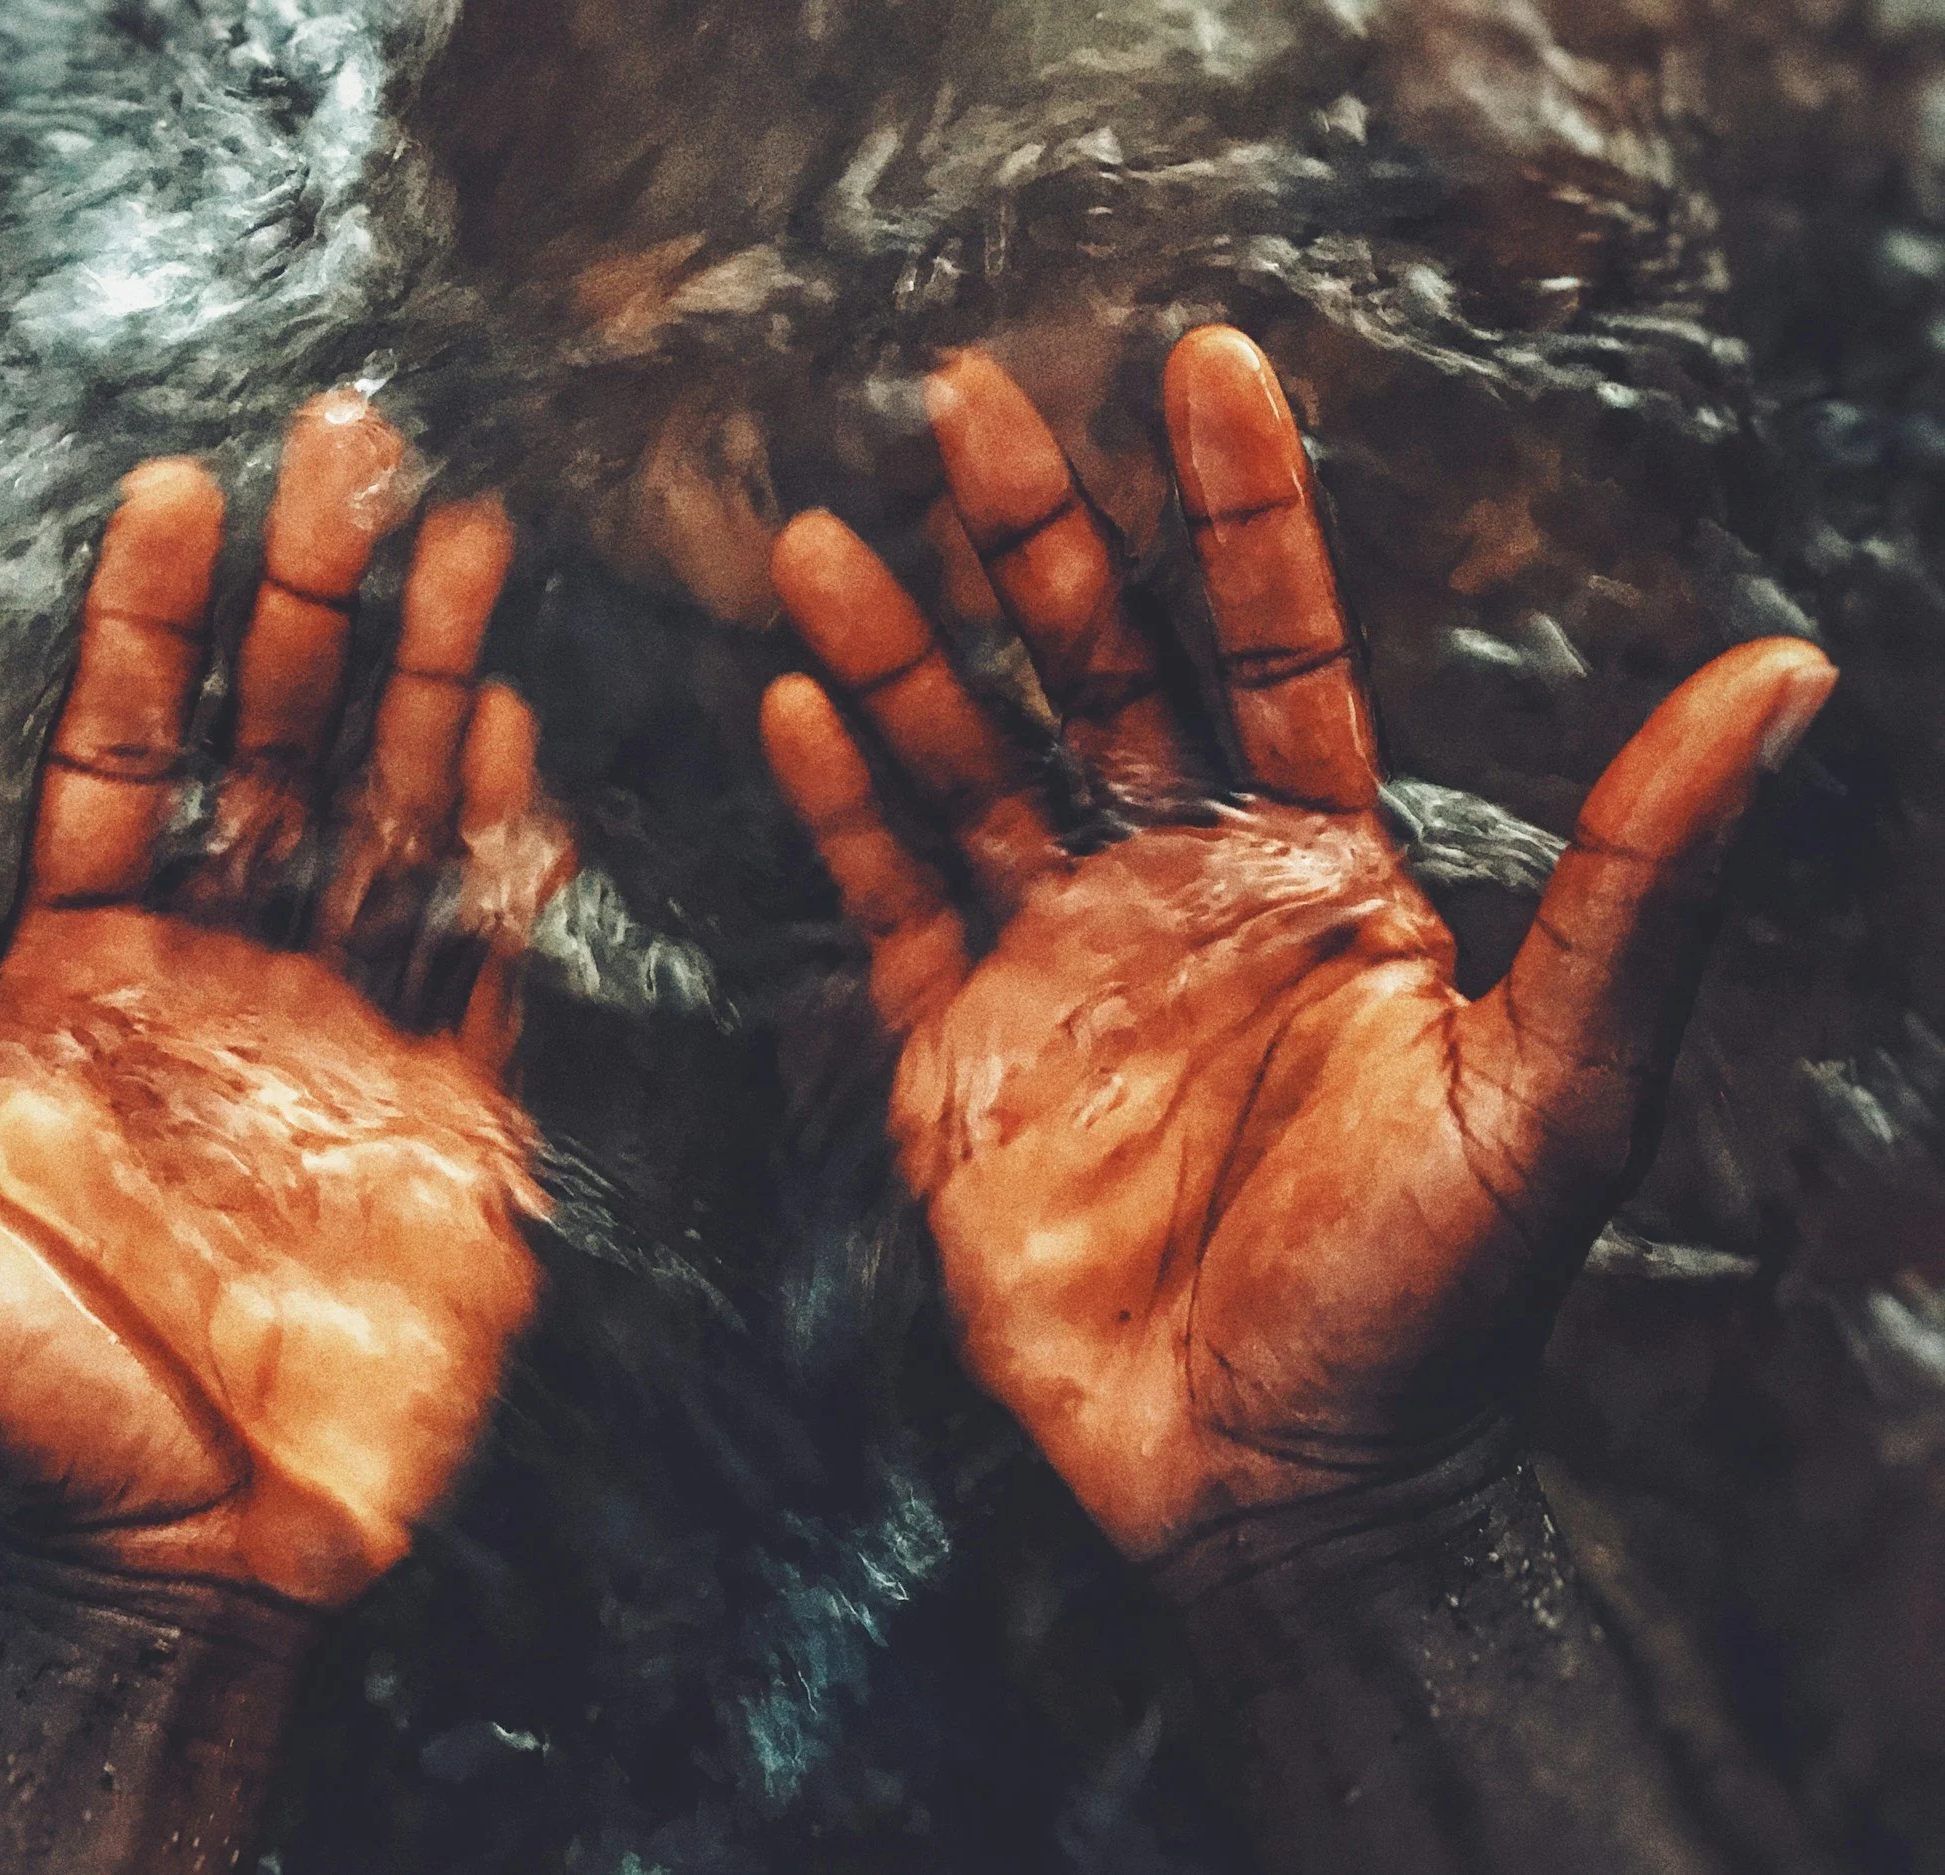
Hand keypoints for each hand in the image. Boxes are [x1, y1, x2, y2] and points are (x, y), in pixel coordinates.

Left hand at [0, 395, 569, 1607]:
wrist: (185, 1565)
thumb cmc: (10, 1412)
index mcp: (77, 976)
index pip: (122, 756)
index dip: (152, 624)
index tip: (177, 486)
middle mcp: (217, 976)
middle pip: (278, 746)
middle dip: (319, 597)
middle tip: (357, 442)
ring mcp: (342, 1034)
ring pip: (395, 814)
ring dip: (433, 676)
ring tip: (468, 534)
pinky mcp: (450, 1113)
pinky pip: (484, 950)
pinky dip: (503, 841)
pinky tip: (517, 730)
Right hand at [761, 328, 1834, 1561]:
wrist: (1278, 1486)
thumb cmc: (1436, 1301)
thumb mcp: (1561, 1086)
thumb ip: (1643, 880)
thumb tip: (1788, 668)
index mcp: (1323, 868)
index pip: (1277, 644)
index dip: (1240, 509)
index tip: (1204, 363)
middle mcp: (1181, 886)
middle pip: (1093, 671)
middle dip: (1031, 534)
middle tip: (962, 397)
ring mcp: (1058, 964)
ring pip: (967, 769)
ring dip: (902, 654)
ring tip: (823, 539)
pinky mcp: (957, 1056)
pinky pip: (890, 904)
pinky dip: (844, 808)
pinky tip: (800, 707)